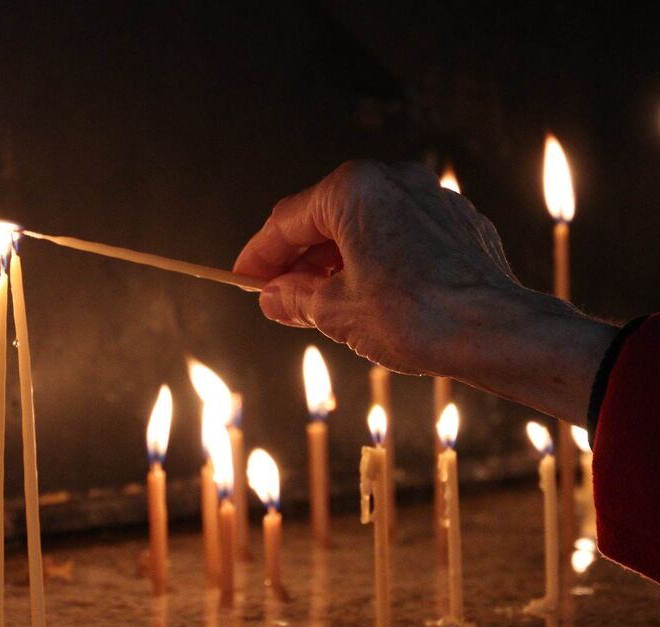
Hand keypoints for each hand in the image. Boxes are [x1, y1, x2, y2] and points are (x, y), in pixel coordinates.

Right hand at [235, 160, 616, 423]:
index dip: (258, 255)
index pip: (287, 220)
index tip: (241, 278)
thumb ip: (295, 298)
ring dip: (336, 262)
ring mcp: (431, 200)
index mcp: (354, 189)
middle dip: (299, 260)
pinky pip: (401, 237)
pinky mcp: (459, 224)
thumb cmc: (415, 316)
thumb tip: (272, 298)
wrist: (499, 333)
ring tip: (320, 303)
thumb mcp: (335, 312)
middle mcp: (394, 180)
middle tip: (277, 295)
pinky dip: (376, 261)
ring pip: (366, 227)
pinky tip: (370, 296)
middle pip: (326, 219)